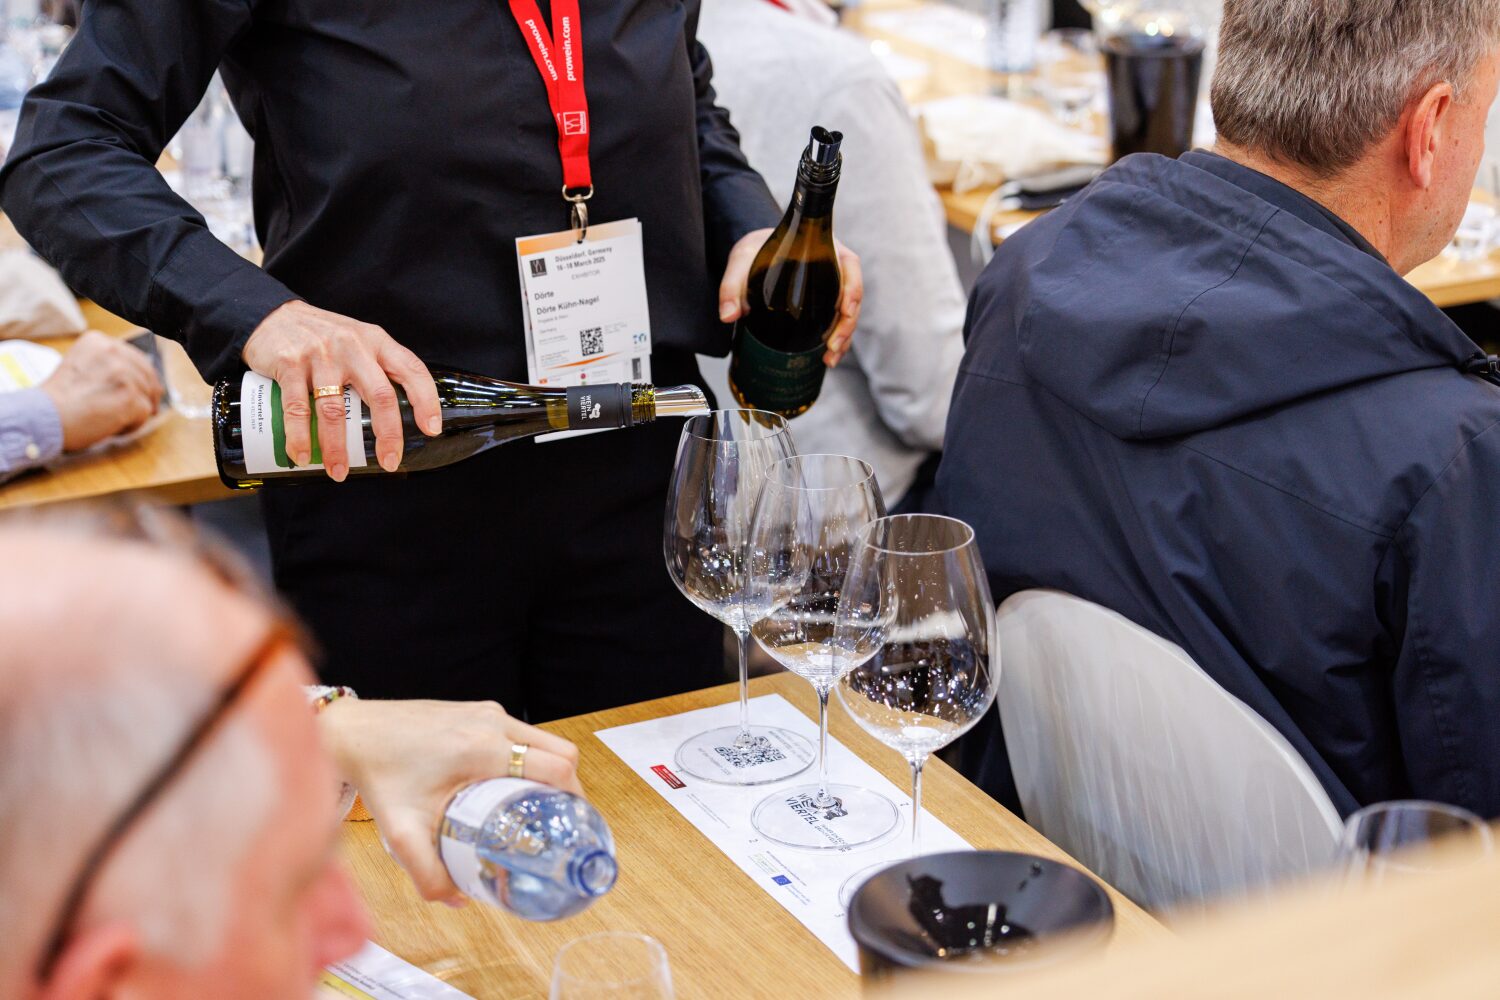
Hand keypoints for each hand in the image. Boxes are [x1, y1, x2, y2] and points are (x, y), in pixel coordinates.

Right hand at [40, 331, 161, 451]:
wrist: (43, 416)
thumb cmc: (58, 399)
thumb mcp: (80, 365)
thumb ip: (107, 365)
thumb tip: (145, 379)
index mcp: (98, 341)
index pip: (135, 357)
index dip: (139, 377)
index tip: (132, 390)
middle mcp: (113, 351)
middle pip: (147, 375)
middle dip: (145, 394)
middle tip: (135, 409)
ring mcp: (124, 374)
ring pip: (147, 395)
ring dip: (135, 410)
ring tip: (111, 419)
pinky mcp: (131, 397)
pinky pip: (145, 413)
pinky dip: (132, 425)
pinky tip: (113, 427)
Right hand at [242, 300, 441, 480]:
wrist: (273, 315)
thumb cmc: (323, 337)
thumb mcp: (358, 341)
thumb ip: (377, 368)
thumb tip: (393, 418)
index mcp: (377, 342)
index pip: (412, 370)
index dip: (426, 400)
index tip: (431, 429)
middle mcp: (354, 346)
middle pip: (380, 395)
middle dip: (388, 434)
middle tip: (389, 462)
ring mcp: (321, 355)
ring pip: (335, 409)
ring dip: (337, 447)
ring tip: (338, 472)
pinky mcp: (290, 363)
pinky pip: (297, 407)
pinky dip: (299, 437)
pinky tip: (301, 455)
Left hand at [319, 698, 582, 902]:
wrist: (354, 732)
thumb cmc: (379, 775)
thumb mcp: (402, 831)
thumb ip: (428, 872)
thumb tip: (457, 900)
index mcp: (484, 749)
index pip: (556, 769)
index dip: (573, 798)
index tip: (571, 825)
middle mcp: (493, 724)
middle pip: (560, 752)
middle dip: (569, 787)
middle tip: (558, 820)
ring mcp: (487, 711)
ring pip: (544, 739)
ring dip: (550, 769)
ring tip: (538, 805)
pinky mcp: (478, 708)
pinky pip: (521, 731)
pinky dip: (529, 756)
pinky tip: (509, 783)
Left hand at [717, 228, 863, 367]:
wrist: (756, 252)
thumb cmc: (755, 250)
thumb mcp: (742, 260)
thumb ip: (731, 286)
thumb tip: (728, 316)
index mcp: (824, 248)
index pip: (849, 265)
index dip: (853, 289)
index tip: (845, 310)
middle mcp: (833, 267)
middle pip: (852, 295)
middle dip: (847, 324)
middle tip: (832, 346)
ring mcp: (831, 287)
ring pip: (847, 313)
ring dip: (844, 338)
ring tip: (829, 360)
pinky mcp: (824, 304)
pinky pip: (836, 321)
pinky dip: (835, 340)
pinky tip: (826, 358)